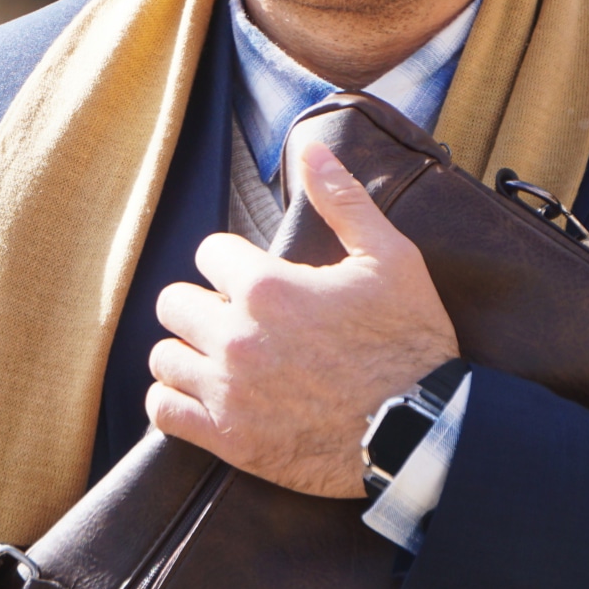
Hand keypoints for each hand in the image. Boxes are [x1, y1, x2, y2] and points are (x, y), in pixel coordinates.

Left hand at [145, 141, 459, 496]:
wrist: (425, 431)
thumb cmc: (412, 341)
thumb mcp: (390, 258)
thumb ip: (342, 200)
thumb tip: (310, 148)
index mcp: (268, 287)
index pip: (208, 253)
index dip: (233, 261)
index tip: (257, 278)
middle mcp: (237, 337)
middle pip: (173, 302)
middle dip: (202, 302)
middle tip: (235, 316)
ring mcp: (229, 392)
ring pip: (163, 357)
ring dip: (187, 351)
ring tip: (219, 356)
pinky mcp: (230, 440)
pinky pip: (164, 411)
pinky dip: (175, 401)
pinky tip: (202, 395)